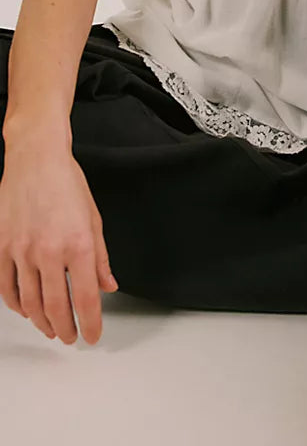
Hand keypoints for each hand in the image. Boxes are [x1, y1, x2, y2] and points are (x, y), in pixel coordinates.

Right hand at [0, 138, 118, 344]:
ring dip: (41, 322)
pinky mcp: (2, 246)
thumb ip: (100, 258)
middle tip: (71, 337)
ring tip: (51, 328)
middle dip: (65, 329)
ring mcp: (21, 251)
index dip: (91, 324)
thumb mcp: (94, 219)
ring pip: (29, 303)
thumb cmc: (66, 182)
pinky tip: (26, 309)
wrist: (35, 158)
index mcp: (78, 244)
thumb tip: (107, 285)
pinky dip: (16, 305)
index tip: (93, 336)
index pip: (86, 299)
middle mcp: (49, 251)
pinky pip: (6, 287)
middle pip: (56, 307)